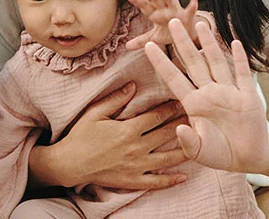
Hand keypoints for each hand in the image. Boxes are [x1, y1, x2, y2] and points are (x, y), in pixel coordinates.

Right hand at [34, 83, 189, 189]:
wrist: (70, 164)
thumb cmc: (80, 136)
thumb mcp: (94, 113)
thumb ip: (115, 99)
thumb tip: (133, 86)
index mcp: (127, 130)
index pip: (156, 117)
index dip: (171, 109)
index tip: (182, 101)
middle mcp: (136, 148)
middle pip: (166, 135)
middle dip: (183, 124)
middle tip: (198, 117)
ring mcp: (136, 167)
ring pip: (167, 159)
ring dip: (185, 150)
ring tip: (199, 142)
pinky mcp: (133, 181)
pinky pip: (156, 182)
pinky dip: (171, 180)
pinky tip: (184, 176)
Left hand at [124, 0, 198, 50]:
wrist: (188, 37)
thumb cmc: (171, 33)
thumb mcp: (155, 38)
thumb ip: (141, 40)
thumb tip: (126, 46)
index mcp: (156, 14)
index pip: (145, 5)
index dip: (137, 0)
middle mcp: (165, 10)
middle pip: (156, 0)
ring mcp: (177, 12)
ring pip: (171, 0)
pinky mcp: (188, 17)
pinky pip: (190, 11)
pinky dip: (192, 6)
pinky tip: (193, 1)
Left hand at [145, 19, 268, 173]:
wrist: (248, 158)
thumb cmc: (221, 154)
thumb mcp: (200, 152)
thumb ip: (189, 142)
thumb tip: (179, 128)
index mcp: (194, 104)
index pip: (174, 78)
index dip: (161, 62)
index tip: (148, 45)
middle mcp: (209, 93)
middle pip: (193, 62)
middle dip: (182, 42)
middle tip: (172, 21)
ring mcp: (228, 92)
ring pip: (216, 62)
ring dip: (209, 43)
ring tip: (200, 25)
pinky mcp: (247, 96)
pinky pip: (242, 74)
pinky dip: (239, 59)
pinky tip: (235, 42)